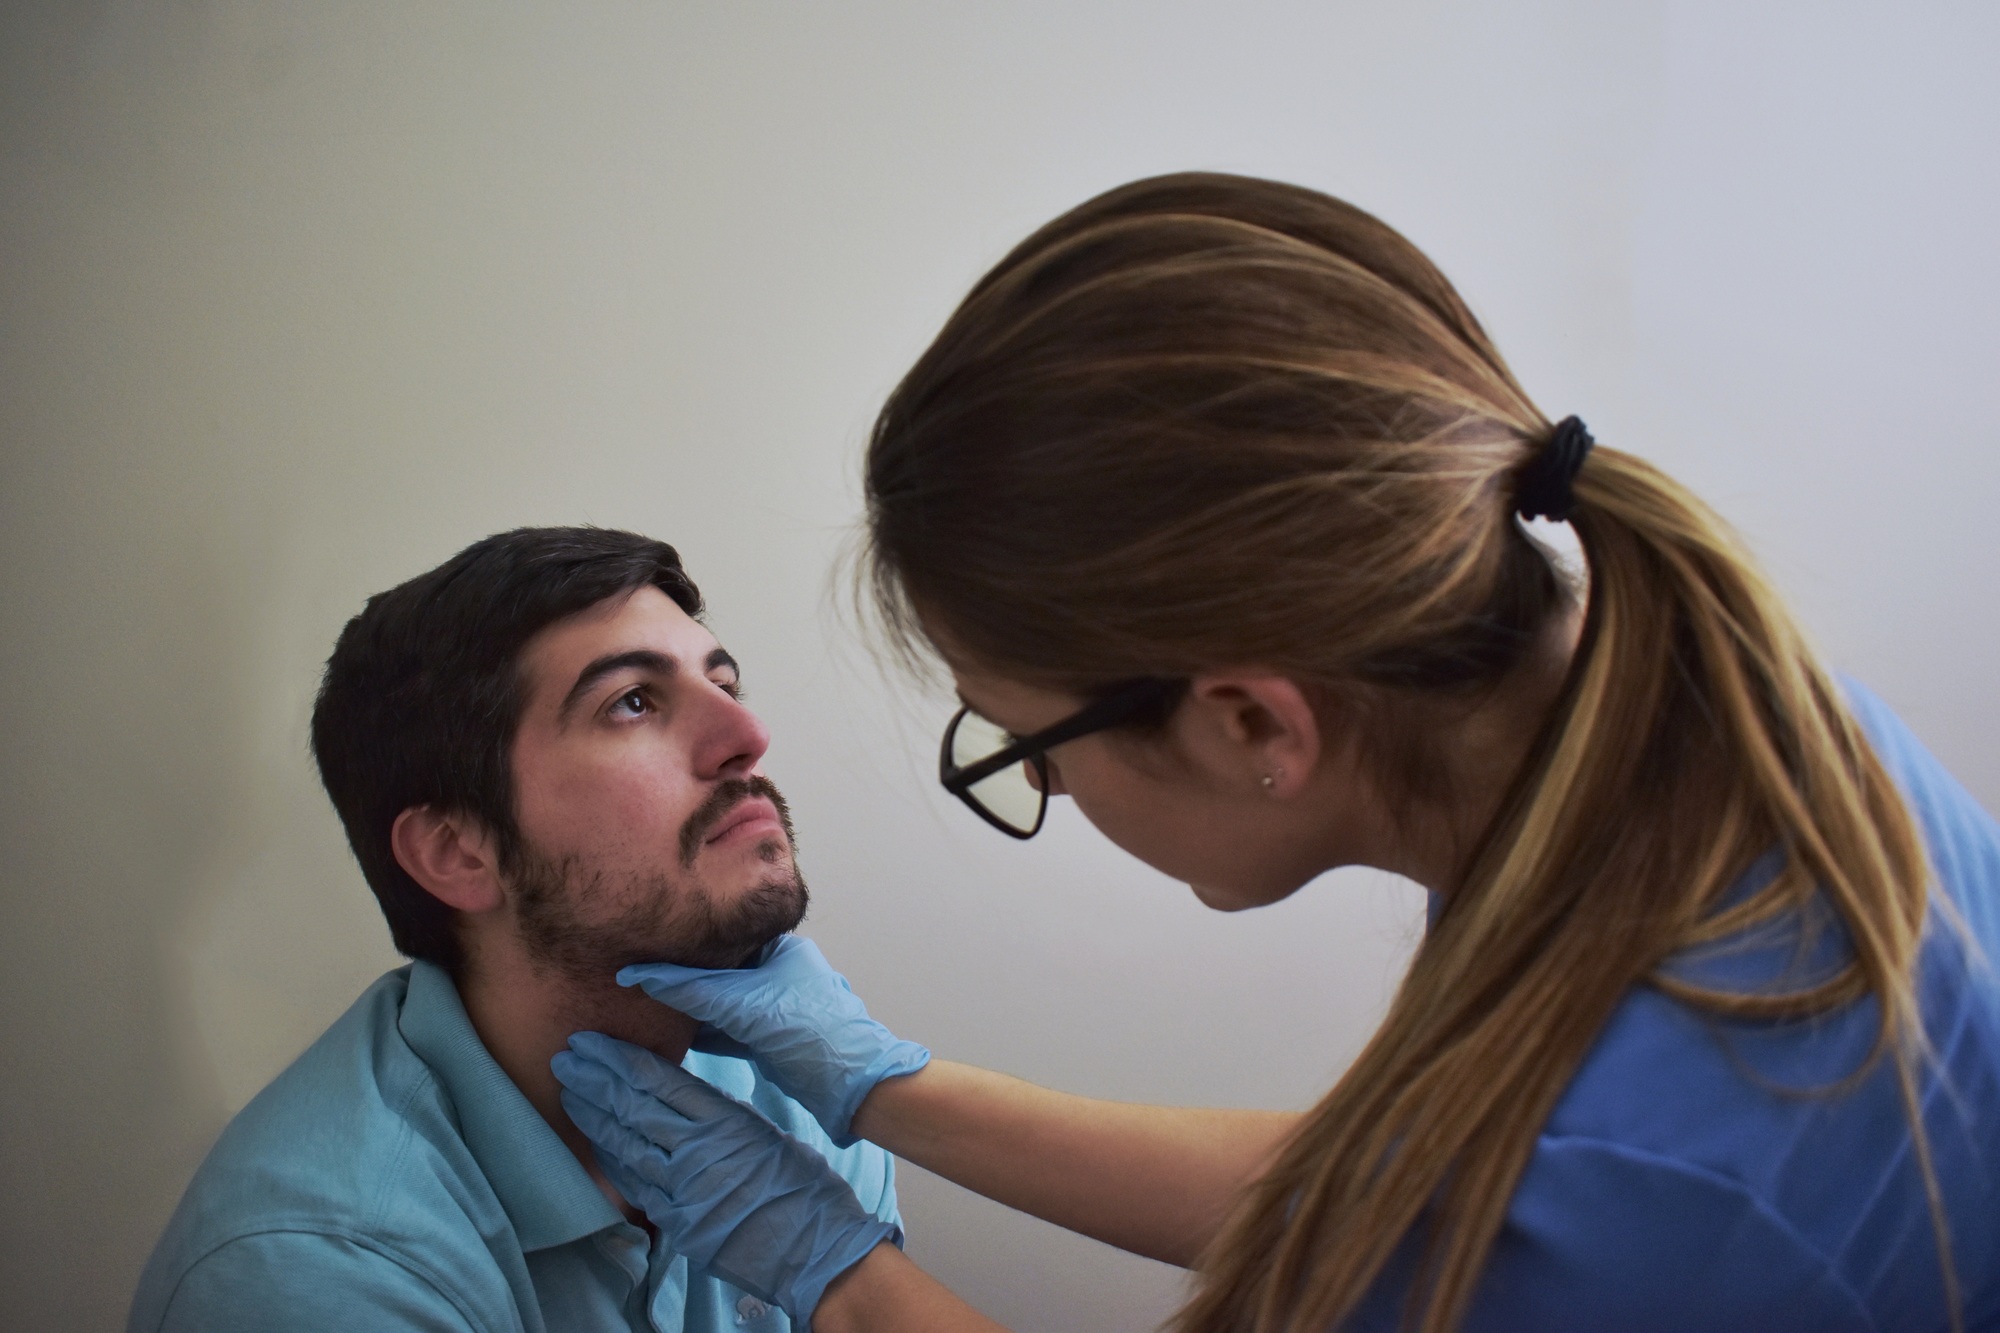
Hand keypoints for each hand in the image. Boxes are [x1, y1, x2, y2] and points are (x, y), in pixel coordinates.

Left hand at [553, 1032, 899, 1331]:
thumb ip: (724, 1116)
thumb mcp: (766, 1134)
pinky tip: (595, 1141)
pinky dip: (612, 1160)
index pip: (658, 1079)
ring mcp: (684, 1190)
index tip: (592, 1042)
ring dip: (592, 1115)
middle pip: (633, 1106)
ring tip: (568, 1091)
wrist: (817, 1249)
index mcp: (725, 1120)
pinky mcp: (678, 1223)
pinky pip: (634, 1185)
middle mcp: (698, 1151)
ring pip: (625, 1144)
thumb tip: (689, 1100)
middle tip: (565, 1057)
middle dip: (594, 1079)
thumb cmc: (804, 1188)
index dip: (619, 1057)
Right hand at [618, 935, 929, 1145]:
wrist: (852, 1086)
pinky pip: (727, 1031)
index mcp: (782, 949)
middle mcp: (779, 974)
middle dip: (686, 979)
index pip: (725, 940)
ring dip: (691, 1009)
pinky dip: (703, 1032)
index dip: (687, 946)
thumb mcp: (744, 1004)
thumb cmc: (808, 1031)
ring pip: (723, 1005)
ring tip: (646, 1006)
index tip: (647, 950)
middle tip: (641, 980)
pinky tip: (672, 1034)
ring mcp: (775, 1009)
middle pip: (722, 973)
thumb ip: (693, 989)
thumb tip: (639, 975)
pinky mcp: (769, 1041)